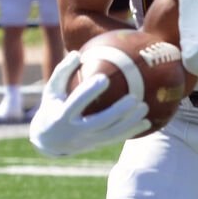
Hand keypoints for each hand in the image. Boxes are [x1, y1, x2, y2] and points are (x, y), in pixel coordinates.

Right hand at [28, 50, 148, 157]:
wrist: (50, 141)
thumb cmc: (52, 107)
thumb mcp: (51, 91)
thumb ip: (62, 72)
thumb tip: (77, 53)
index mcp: (62, 115)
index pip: (77, 102)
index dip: (90, 91)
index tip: (104, 78)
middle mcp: (75, 131)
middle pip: (100, 122)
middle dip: (118, 112)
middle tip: (134, 98)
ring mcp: (88, 140)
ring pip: (112, 133)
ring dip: (130, 122)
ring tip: (145, 107)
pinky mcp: (97, 145)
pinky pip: (117, 138)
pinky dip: (132, 131)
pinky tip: (148, 122)